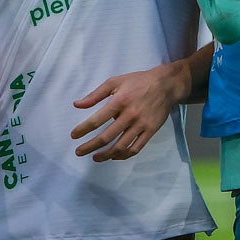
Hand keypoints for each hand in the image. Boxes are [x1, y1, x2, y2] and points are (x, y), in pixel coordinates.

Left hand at [71, 60, 190, 161]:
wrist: (166, 85)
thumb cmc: (138, 81)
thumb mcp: (115, 82)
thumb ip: (95, 95)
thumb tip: (77, 105)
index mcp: (120, 101)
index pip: (97, 119)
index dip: (83, 129)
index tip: (74, 136)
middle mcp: (130, 115)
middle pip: (107, 136)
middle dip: (90, 146)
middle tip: (79, 152)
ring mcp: (142, 125)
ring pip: (121, 146)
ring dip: (106, 154)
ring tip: (95, 157)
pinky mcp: (151, 131)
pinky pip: (136, 148)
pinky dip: (124, 155)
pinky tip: (114, 156)